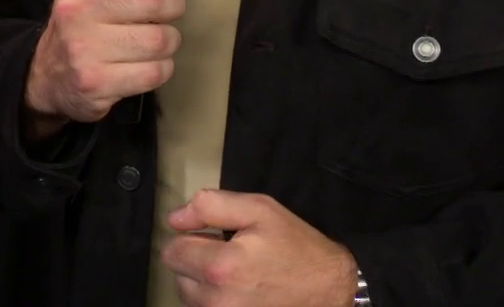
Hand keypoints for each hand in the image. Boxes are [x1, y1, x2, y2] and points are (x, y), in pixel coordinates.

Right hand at [23, 0, 202, 137]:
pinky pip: (155, 72)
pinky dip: (161, 69)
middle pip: (155, 0)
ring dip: (168, 42)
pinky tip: (145, 65)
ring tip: (153, 41)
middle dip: (173, 7)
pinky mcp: (96, 82)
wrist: (49, 75)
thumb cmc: (85, 21)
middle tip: (163, 14)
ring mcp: (84, 47)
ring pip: (161, 39)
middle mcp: (77, 7)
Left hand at [161, 190, 358, 306]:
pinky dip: (216, 300)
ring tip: (237, 274)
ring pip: (190, 296)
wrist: (331, 290)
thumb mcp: (260, 210)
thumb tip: (174, 219)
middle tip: (229, 254)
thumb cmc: (297, 247)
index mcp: (221, 267)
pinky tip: (240, 291)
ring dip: (204, 283)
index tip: (214, 237)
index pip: (172, 252)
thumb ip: (210, 207)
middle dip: (196, 260)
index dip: (191, 238)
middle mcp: (217, 301)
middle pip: (178, 276)